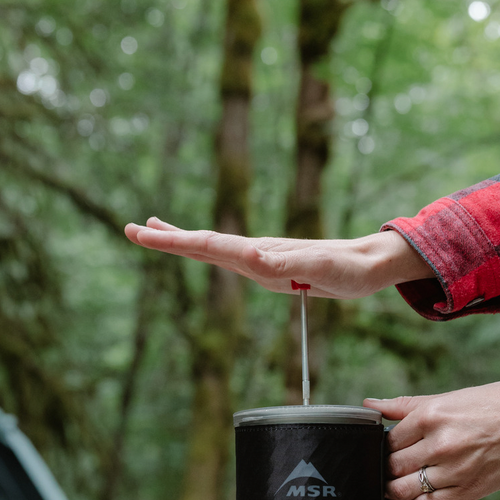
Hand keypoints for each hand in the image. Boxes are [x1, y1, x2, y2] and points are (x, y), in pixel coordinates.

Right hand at [122, 217, 431, 299]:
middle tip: (130, 229)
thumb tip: (253, 255)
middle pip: (202, 243)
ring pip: (211, 248)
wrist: (369, 262)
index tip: (141, 233)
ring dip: (180, 240)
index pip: (208, 246)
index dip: (174, 241)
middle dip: (166, 238)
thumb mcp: (322, 269)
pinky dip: (204, 251)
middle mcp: (255, 252)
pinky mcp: (268, 265)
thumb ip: (290, 263)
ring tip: (152, 230)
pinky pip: (227, 257)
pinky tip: (201, 251)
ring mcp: (260, 257)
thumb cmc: (350, 269)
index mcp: (260, 254)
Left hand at [368, 381, 499, 499]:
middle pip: (392, 465)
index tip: (390, 447)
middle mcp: (439, 444)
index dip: (385, 445)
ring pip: (402, 489)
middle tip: (395, 464)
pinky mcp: (466, 491)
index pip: (388, 439)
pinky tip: (415, 494)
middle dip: (388, 467)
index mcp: (432, 416)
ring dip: (395, 487)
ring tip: (400, 480)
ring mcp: (453, 470)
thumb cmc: (492, 406)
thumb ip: (406, 405)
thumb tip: (369, 406)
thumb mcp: (449, 398)